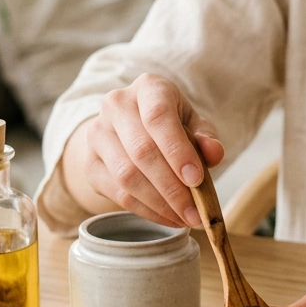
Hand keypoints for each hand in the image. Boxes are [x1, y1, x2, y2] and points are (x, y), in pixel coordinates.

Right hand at [65, 74, 223, 227]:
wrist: (129, 128)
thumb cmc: (169, 124)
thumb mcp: (193, 123)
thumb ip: (206, 137)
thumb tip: (214, 153)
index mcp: (148, 88)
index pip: (158, 117)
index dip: (177, 150)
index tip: (196, 180)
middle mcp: (116, 105)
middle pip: (142, 150)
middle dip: (172, 188)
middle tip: (196, 213)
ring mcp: (98, 134)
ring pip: (127, 176)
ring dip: (159, 203)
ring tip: (185, 218)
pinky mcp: (90, 164)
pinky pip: (118, 193)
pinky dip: (146, 211)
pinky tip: (167, 218)